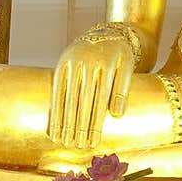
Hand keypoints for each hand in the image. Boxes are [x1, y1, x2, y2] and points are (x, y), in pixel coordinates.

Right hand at [48, 35, 135, 150]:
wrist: (106, 33)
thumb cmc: (119, 57)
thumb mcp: (127, 66)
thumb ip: (123, 89)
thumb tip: (117, 115)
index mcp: (105, 64)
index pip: (100, 99)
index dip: (95, 123)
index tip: (94, 142)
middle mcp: (87, 63)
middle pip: (82, 101)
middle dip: (80, 126)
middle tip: (79, 147)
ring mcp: (72, 63)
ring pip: (67, 97)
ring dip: (65, 122)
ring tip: (65, 142)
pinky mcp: (61, 65)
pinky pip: (56, 91)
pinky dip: (55, 111)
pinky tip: (54, 128)